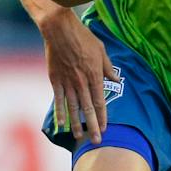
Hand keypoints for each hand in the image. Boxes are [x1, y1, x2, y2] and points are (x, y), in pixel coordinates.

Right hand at [39, 8, 116, 143]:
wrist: (60, 29)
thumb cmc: (82, 37)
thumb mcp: (101, 50)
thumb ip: (108, 68)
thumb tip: (116, 79)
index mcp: (94, 75)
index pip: (100, 101)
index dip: (103, 116)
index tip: (105, 128)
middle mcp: (81, 82)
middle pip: (88, 109)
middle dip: (93, 126)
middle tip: (96, 140)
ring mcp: (67, 82)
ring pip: (73, 108)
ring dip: (77, 124)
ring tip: (79, 137)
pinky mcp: (55, 80)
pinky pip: (58, 99)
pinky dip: (59, 112)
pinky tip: (62, 124)